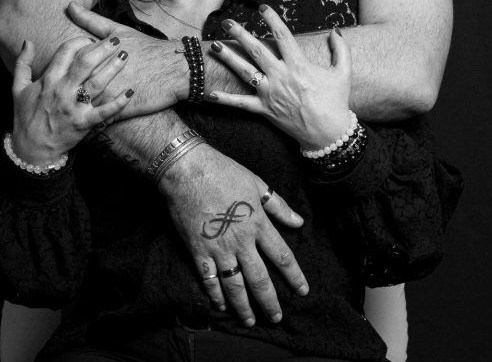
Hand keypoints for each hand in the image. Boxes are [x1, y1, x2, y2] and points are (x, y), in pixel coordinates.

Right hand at [12, 37, 133, 163]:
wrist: (30, 149)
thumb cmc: (25, 117)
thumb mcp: (17, 88)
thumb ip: (23, 63)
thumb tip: (27, 41)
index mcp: (48, 80)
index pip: (66, 52)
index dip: (80, 41)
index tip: (90, 39)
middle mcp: (62, 91)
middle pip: (85, 63)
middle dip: (101, 49)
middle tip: (115, 40)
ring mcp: (74, 108)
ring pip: (97, 83)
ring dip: (112, 68)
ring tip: (125, 56)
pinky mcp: (84, 124)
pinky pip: (104, 112)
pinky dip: (118, 103)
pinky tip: (131, 92)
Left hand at [67, 1, 187, 116]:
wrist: (175, 68)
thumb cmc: (147, 47)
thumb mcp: (118, 30)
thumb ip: (91, 20)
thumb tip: (70, 5)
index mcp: (94, 55)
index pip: (70, 63)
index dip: (70, 69)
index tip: (72, 73)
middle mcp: (98, 74)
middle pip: (74, 86)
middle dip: (67, 92)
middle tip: (67, 97)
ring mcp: (109, 93)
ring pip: (84, 106)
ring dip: (78, 110)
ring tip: (77, 112)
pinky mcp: (120, 109)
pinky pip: (101, 120)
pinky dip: (96, 124)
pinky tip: (94, 123)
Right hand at [158, 143, 308, 325]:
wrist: (189, 171)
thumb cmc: (224, 172)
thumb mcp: (257, 184)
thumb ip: (278, 206)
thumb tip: (298, 222)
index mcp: (258, 223)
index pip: (282, 256)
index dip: (294, 276)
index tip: (302, 290)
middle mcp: (241, 241)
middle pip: (260, 279)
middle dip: (270, 301)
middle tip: (276, 317)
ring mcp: (219, 249)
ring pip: (235, 286)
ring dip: (244, 306)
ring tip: (250, 320)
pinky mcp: (199, 251)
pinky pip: (209, 280)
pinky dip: (214, 295)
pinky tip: (221, 306)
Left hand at [208, 5, 352, 149]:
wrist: (329, 134)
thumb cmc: (336, 102)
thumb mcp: (343, 73)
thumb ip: (340, 49)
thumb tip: (334, 30)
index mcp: (299, 65)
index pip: (282, 35)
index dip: (271, 19)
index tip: (262, 8)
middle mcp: (281, 76)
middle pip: (257, 50)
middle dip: (240, 34)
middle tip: (227, 22)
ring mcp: (270, 93)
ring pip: (245, 72)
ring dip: (229, 58)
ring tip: (214, 46)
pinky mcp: (264, 110)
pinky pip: (241, 104)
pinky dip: (225, 99)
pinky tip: (209, 93)